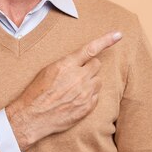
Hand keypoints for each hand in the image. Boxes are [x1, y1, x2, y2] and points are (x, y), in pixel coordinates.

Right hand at [6, 31, 122, 151]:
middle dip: (89, 67)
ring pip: (98, 81)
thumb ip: (68, 63)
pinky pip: (96, 96)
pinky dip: (89, 96)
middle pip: (97, 65)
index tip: (118, 35)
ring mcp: (84, 93)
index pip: (91, 49)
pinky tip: (76, 99)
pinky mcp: (87, 107)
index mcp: (67, 65)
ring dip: (90, 82)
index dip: (106, 40)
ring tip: (76, 89)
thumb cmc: (37, 92)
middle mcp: (78, 77)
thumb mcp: (48, 70)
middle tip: (78, 74)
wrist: (33, 117)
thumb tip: (82, 60)